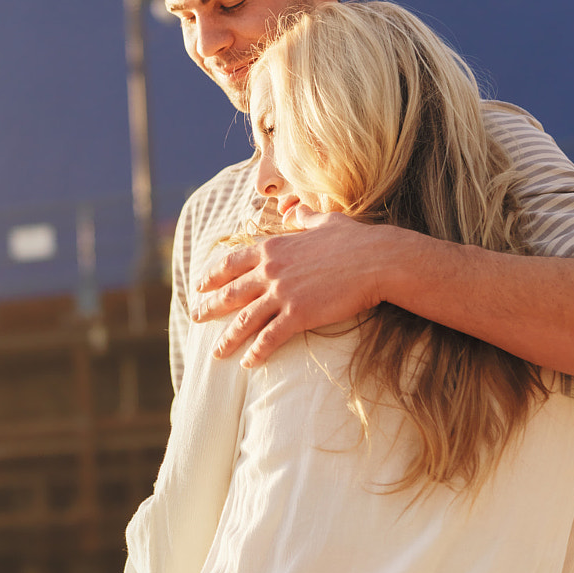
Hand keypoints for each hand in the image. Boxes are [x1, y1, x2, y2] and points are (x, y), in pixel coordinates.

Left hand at [190, 211, 394, 367]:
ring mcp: (282, 293)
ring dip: (228, 338)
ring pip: (245, 319)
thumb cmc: (355, 240)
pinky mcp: (298, 314)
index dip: (214, 276)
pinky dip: (256, 351)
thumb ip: (304, 218)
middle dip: (210, 307)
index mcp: (272, 247)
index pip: (232, 263)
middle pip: (230, 292)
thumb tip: (296, 209)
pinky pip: (270, 337)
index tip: (200, 285)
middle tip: (195, 317)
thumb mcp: (324, 221)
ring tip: (216, 353)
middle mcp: (270, 270)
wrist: (377, 260)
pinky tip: (247, 363)